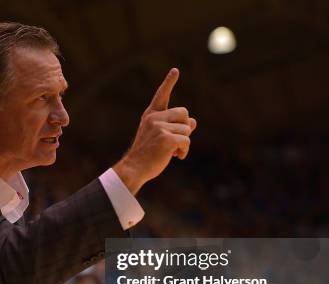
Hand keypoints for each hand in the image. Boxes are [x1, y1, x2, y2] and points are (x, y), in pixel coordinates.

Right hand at [113, 68, 196, 193]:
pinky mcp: (166, 139)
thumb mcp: (161, 138)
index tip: (175, 70)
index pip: (161, 96)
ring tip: (172, 151)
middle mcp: (154, 118)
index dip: (168, 82)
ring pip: (187, 129)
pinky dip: (184, 151)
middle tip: (175, 141)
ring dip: (184, 142)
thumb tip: (194, 122)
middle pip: (184, 113)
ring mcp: (159, 127)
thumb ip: (176, 128)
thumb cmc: (147, 155)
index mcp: (150, 115)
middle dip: (184, 128)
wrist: (134, 168)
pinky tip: (176, 157)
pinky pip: (187, 141)